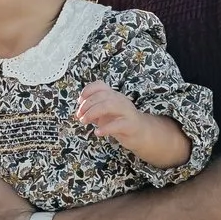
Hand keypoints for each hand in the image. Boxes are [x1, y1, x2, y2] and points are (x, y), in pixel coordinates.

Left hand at [75, 81, 190, 167]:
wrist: (142, 134)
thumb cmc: (120, 122)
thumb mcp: (106, 114)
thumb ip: (94, 110)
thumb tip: (78, 112)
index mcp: (113, 96)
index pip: (100, 85)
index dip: (88, 90)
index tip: (79, 101)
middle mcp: (121, 100)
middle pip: (103, 95)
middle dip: (87, 105)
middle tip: (79, 116)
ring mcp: (127, 112)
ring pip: (109, 105)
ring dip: (93, 113)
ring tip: (84, 121)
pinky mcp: (131, 125)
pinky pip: (118, 124)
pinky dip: (105, 128)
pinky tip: (97, 133)